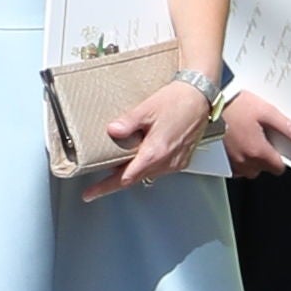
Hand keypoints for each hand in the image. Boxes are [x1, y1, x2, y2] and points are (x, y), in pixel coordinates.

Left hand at [86, 79, 215, 198]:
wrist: (200, 96)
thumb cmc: (177, 100)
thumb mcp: (147, 108)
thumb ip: (128, 123)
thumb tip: (112, 131)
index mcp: (155, 153)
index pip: (125, 178)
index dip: (105, 187)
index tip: (90, 193)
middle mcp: (167, 162)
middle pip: (136, 178)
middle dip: (119, 176)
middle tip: (103, 170)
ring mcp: (176, 163)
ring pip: (148, 174)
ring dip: (136, 168)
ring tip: (127, 154)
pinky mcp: (183, 160)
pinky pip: (161, 169)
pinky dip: (150, 164)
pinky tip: (147, 150)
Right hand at [220, 90, 290, 176]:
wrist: (206, 102)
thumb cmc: (234, 105)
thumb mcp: (266, 111)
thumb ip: (287, 128)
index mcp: (257, 152)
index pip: (278, 168)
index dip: (280, 157)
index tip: (277, 145)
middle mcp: (243, 162)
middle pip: (262, 169)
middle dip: (264, 156)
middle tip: (260, 135)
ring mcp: (229, 162)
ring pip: (247, 169)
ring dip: (250, 158)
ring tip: (246, 137)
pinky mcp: (218, 160)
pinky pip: (233, 166)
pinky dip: (236, 157)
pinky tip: (234, 141)